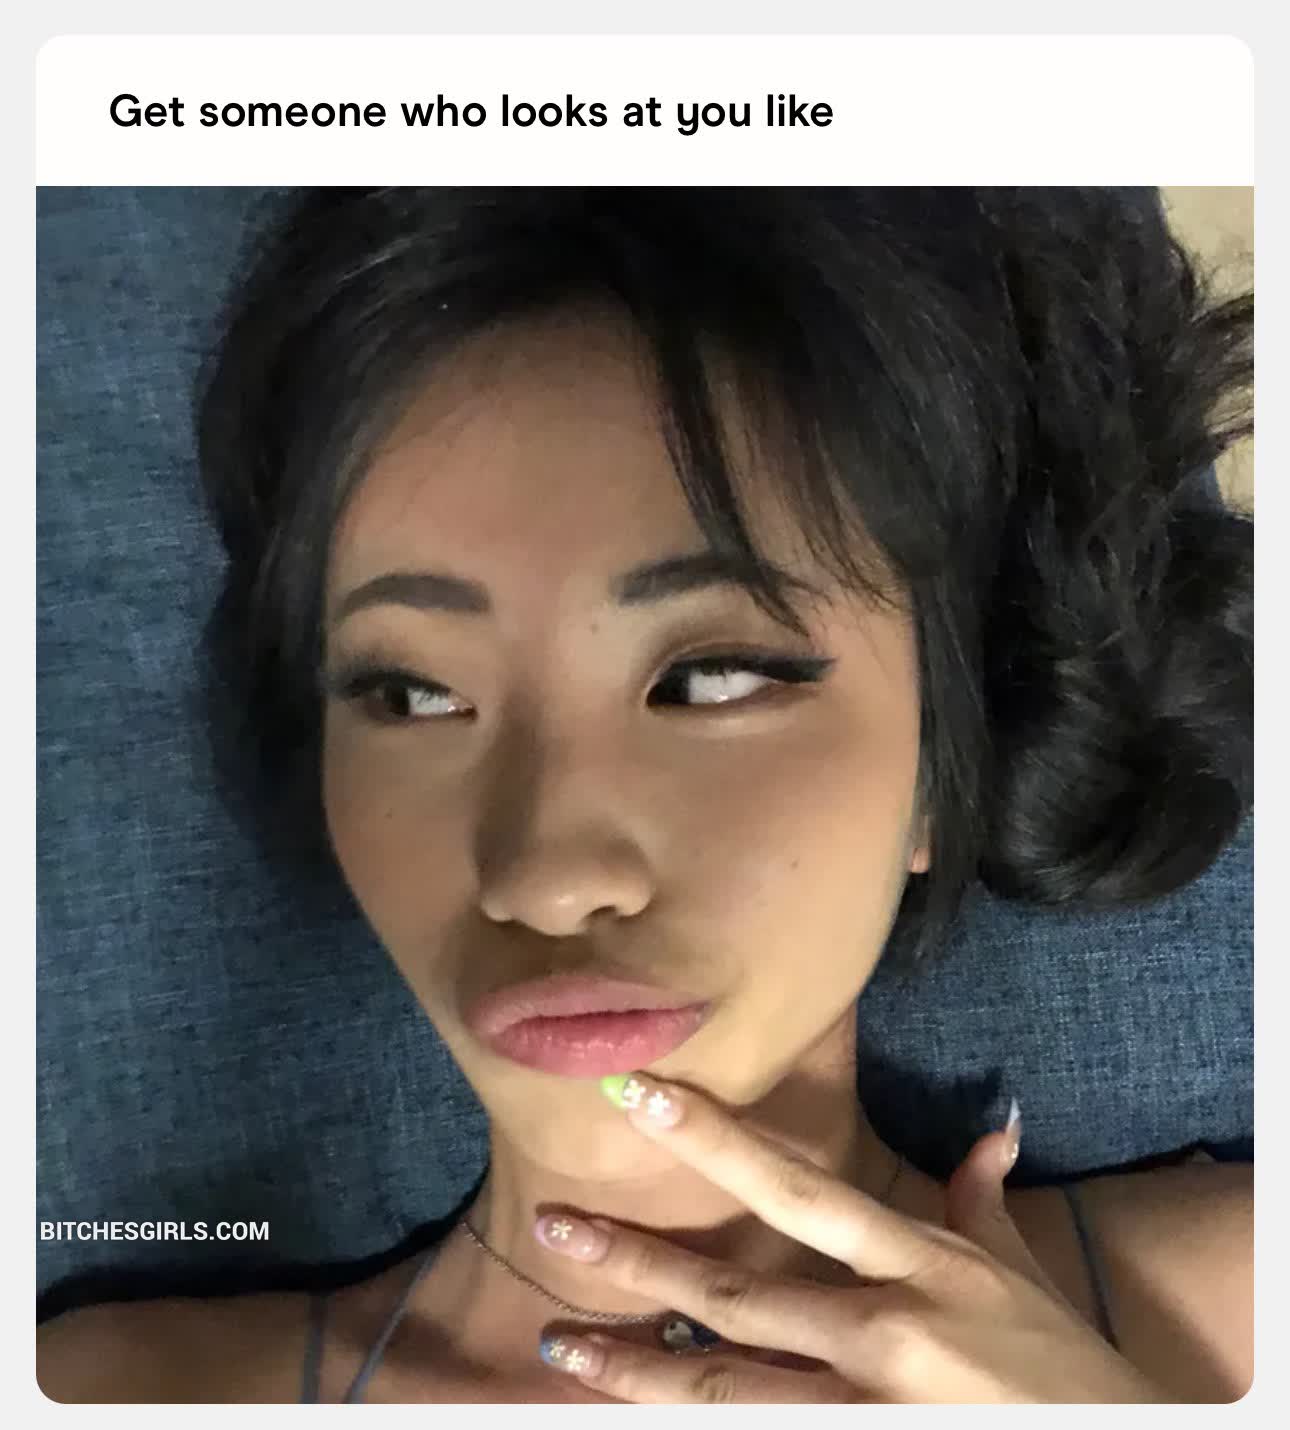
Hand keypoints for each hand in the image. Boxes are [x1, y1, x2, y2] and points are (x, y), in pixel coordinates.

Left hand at [529, 1072, 1167, 1402]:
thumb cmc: (1068, 1368)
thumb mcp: (1020, 1273)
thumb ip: (985, 1196)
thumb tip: (997, 1123)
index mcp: (922, 1263)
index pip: (799, 1190)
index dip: (715, 1139)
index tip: (640, 1096)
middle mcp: (886, 1331)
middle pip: (738, 1296)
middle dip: (637, 1263)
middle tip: (553, 1229)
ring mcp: (869, 1408)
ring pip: (727, 1389)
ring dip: (634, 1368)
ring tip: (560, 1343)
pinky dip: (699, 1427)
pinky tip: (633, 1416)